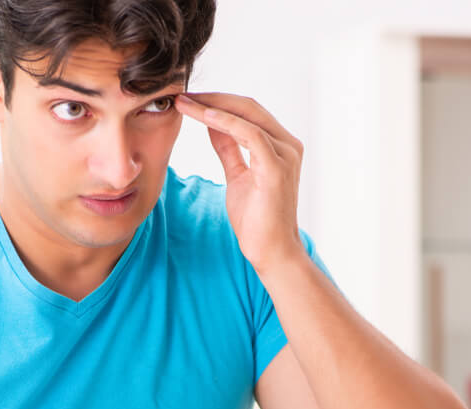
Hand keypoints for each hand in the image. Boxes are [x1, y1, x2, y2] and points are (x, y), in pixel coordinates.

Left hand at [174, 92, 305, 275]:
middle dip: (213, 98)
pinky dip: (226, 123)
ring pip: (247, 115)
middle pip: (248, 107)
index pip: (247, 111)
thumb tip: (213, 124)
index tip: (189, 100)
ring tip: (185, 103)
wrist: (270, 251)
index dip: (218, 102)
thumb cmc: (257, 219)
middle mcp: (287, 145)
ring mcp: (285, 154)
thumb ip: (229, 148)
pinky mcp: (276, 167)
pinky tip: (204, 117)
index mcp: (280, 145)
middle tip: (182, 95)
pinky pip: (250, 134)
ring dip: (212, 107)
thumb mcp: (237, 176)